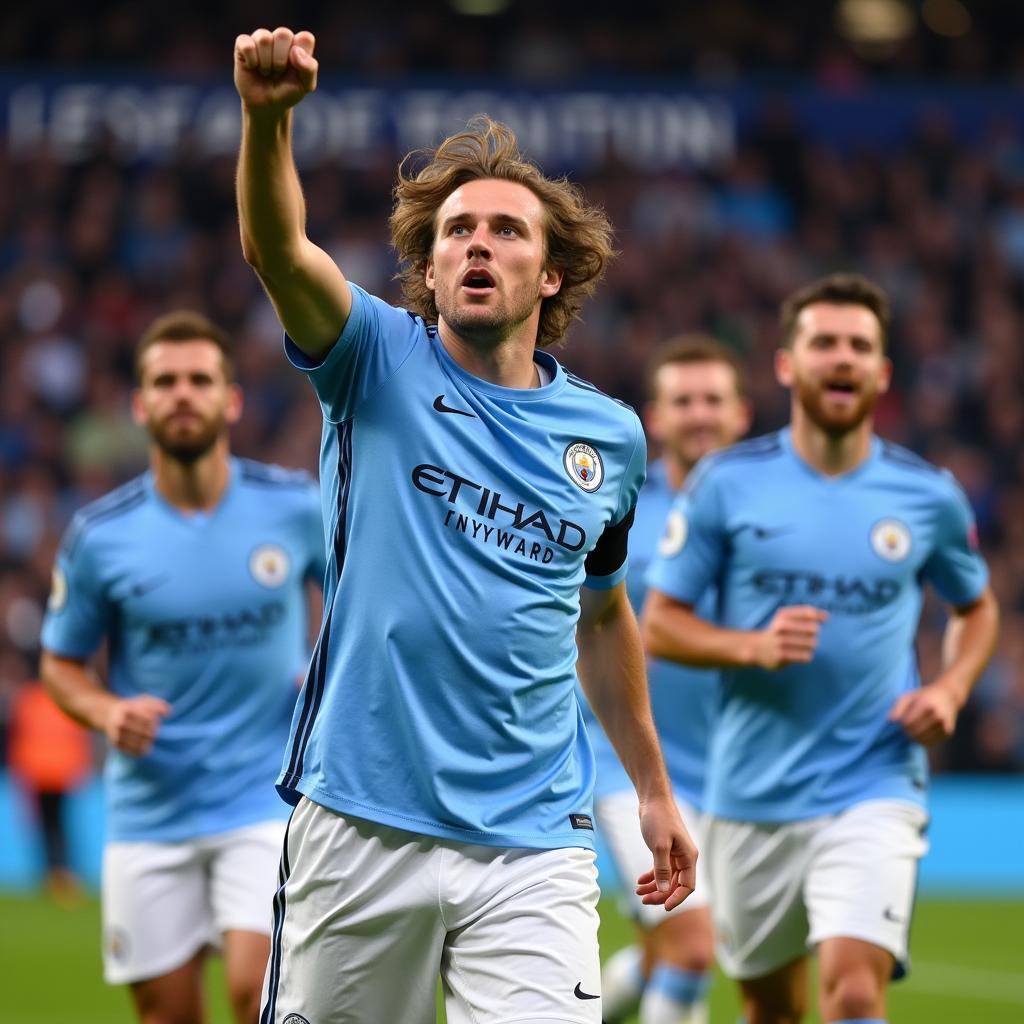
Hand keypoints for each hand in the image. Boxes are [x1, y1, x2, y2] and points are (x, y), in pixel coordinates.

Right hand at [103, 695, 170, 755]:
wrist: (109, 714)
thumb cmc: (132, 707)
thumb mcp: (144, 701)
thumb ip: (158, 704)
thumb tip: (169, 713)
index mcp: (128, 709)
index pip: (148, 718)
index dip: (155, 722)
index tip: (155, 722)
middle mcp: (121, 721)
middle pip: (144, 731)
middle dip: (152, 733)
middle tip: (154, 733)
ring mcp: (116, 733)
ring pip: (138, 742)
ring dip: (147, 742)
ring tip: (149, 740)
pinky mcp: (115, 743)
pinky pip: (130, 750)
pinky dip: (140, 751)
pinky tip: (145, 749)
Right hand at [234, 27, 317, 111]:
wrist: (266, 106)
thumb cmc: (287, 93)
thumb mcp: (305, 86)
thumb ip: (309, 69)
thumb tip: (294, 51)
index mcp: (298, 44)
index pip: (305, 38)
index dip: (301, 57)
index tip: (295, 71)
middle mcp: (280, 38)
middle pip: (283, 34)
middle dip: (281, 60)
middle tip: (278, 72)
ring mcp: (261, 38)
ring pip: (264, 39)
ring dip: (266, 62)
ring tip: (266, 71)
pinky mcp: (243, 43)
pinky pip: (247, 44)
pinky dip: (251, 61)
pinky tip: (253, 67)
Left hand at [634, 794, 697, 911]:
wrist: (653, 799)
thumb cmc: (658, 818)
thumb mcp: (659, 845)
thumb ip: (661, 869)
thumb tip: (663, 891)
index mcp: (689, 857)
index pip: (688, 886)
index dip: (677, 898)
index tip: (663, 908)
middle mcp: (684, 857)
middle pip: (675, 884)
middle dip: (660, 894)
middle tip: (643, 900)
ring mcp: (675, 854)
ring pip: (666, 878)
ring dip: (654, 887)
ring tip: (638, 893)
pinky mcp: (665, 850)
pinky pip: (660, 869)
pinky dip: (651, 876)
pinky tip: (639, 881)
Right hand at [751, 605, 827, 668]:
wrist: (756, 648)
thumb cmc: (778, 632)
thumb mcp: (787, 618)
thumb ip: (808, 614)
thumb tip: (827, 616)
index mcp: (783, 615)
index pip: (809, 612)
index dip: (818, 618)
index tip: (820, 622)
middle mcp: (781, 626)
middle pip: (814, 629)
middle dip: (814, 634)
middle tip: (807, 637)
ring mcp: (780, 641)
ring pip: (811, 643)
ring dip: (810, 646)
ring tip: (803, 647)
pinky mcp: (781, 656)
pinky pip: (806, 656)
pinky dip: (806, 656)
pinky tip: (800, 654)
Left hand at [889, 684, 959, 744]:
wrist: (948, 696)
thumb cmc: (924, 696)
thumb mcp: (908, 696)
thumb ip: (897, 707)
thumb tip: (890, 721)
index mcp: (926, 705)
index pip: (908, 723)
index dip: (902, 725)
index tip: (902, 722)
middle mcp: (937, 716)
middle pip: (915, 732)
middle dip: (907, 732)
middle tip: (907, 728)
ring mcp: (944, 725)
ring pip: (922, 740)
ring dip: (915, 737)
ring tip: (914, 730)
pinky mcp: (948, 733)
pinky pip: (931, 743)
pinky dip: (923, 741)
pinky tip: (922, 733)